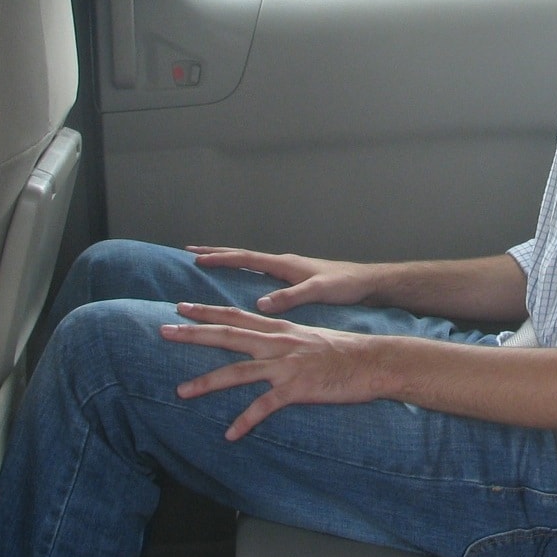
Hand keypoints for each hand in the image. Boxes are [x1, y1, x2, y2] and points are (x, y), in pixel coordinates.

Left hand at [161, 304, 388, 439]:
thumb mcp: (309, 338)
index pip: (235, 316)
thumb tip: (265, 344)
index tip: (180, 307)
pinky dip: (245, 421)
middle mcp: (278, 343)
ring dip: (206, 382)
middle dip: (193, 333)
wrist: (374, 361)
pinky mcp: (297, 388)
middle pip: (227, 335)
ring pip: (238, 372)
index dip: (206, 311)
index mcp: (279, 330)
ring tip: (180, 392)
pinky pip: (264, 407)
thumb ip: (284, 340)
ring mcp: (286, 365)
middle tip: (163, 330)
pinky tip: (230, 434)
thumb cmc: (345, 352)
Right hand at [183, 247, 378, 313]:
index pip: (246, 257)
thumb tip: (260, 304)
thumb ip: (291, 297)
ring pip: (250, 262)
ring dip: (227, 260)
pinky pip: (259, 271)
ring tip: (206, 262)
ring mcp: (287, 270)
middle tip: (189, 252)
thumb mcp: (318, 291)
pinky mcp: (293, 279)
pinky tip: (239, 279)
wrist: (367, 283)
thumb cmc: (345, 285)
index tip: (196, 259)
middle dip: (216, 253)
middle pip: (243, 255)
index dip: (220, 259)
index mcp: (285, 265)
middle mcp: (283, 264)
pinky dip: (243, 270)